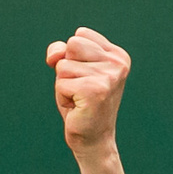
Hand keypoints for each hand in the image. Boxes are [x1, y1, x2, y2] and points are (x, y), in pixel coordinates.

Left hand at [46, 27, 130, 152]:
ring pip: (63, 65)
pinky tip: (78, 107)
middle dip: (67, 67)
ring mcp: (108, 77)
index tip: (86, 77)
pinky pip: (61, 83)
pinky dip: (63, 96)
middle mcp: (117, 63)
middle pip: (72, 45)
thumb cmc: (81, 103)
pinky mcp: (95, 90)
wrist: (93, 138)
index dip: (73, 56)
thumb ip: (61, 52)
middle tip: (80, 88)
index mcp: (118, 55)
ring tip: (79, 98)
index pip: (80, 35)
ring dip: (64, 84)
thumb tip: (54, 55)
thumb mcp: (70, 70)